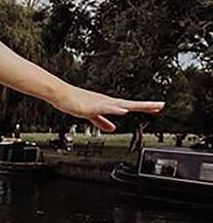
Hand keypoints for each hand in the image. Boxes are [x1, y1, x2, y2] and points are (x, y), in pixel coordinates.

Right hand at [49, 83, 164, 132]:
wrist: (61, 94)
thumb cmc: (74, 102)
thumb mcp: (91, 115)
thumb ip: (102, 122)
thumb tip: (112, 128)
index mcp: (108, 104)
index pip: (130, 106)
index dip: (144, 107)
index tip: (157, 108)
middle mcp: (108, 102)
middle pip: (131, 104)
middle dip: (147, 106)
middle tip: (162, 105)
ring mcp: (101, 103)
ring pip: (123, 105)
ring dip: (136, 106)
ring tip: (149, 107)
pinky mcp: (93, 105)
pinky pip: (106, 108)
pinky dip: (116, 110)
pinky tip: (124, 110)